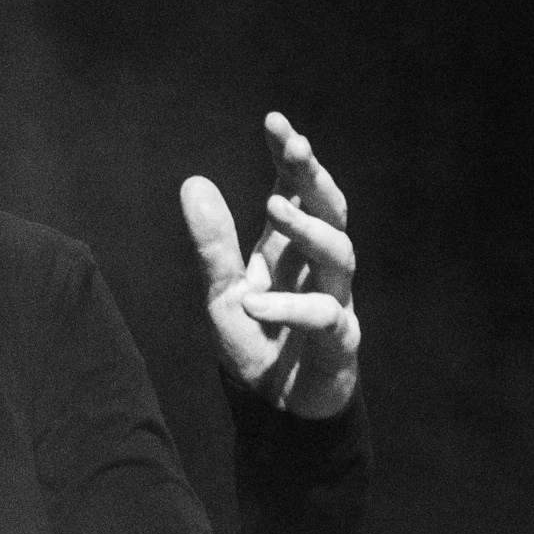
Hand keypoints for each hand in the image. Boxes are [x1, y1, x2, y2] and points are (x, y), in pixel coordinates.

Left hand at [179, 112, 360, 419]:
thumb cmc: (256, 344)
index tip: (275, 122)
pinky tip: (255, 302)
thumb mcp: (222, 292)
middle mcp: (318, 268)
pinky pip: (325, 317)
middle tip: (296, 145)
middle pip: (331, 210)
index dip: (290, 157)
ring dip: (307, 228)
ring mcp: (335, 301)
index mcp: (289, 249)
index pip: (297, 190)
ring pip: (339, 254)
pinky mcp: (340, 342)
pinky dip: (290, 307)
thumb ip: (212, 243)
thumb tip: (194, 180)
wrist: (276, 412)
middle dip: (314, 175)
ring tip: (272, 206)